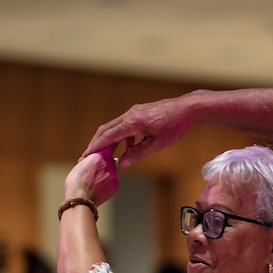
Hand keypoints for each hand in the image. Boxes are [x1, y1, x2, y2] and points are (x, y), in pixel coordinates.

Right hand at [65, 146, 118, 205]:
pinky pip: (111, 182)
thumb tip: (95, 156)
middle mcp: (110, 164)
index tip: (96, 158)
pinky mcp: (115, 186)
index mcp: (100, 156)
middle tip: (91, 173)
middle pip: (108, 162)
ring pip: (110, 172)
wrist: (80, 198)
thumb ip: (91, 158)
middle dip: (101, 166)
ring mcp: (114, 175)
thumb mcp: (81, 163)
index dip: (99, 154)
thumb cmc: (76, 181)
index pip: (105, 149)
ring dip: (104, 175)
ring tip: (93, 181)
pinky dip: (106, 184)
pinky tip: (97, 187)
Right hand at [81, 96, 195, 167]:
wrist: (186, 108)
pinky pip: (124, 125)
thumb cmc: (175, 127)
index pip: (108, 136)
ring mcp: (133, 111)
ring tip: (108, 156)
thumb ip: (138, 153)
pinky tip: (129, 147)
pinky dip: (122, 136)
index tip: (85, 155)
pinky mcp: (138, 112)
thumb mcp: (157, 144)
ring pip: (114, 127)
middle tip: (88, 156)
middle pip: (106, 129)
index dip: (95, 147)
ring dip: (109, 141)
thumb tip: (122, 164)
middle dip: (96, 143)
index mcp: (133, 123)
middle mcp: (130, 115)